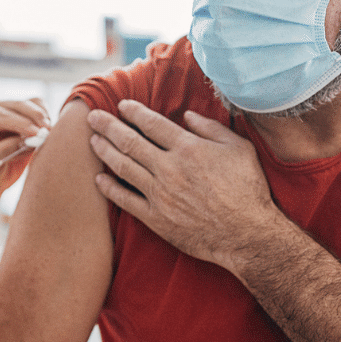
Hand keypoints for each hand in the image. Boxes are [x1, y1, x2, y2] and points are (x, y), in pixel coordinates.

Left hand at [0, 98, 50, 193]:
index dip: (22, 124)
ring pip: (34, 103)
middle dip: (36, 120)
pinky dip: (48, 119)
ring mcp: (11, 105)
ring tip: (47, 138)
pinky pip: (41, 107)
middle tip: (47, 136)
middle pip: (20, 106)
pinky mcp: (26, 109)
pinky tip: (47, 135)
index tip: (36, 134)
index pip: (4, 117)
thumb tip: (24, 140)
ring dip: (43, 120)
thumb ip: (3, 150)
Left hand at [86, 99, 280, 271]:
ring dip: (104, 151)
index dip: (133, 112)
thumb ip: (211, 128)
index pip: (152, 123)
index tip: (121, 105)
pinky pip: (125, 200)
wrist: (247, 235)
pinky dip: (109, 188)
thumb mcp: (239, 149)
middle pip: (129, 141)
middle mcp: (169, 168)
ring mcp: (159, 194)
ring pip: (123, 167)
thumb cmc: (248, 190)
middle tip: (92, 117)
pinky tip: (99, 178)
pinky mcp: (155, 218)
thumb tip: (187, 115)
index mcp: (188, 148)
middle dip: (108, 126)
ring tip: (93, 140)